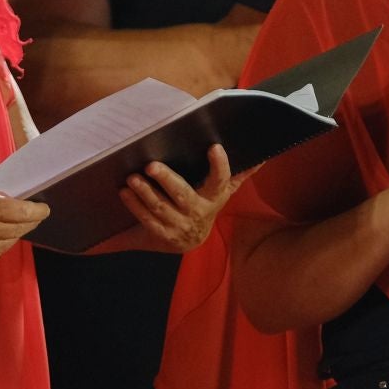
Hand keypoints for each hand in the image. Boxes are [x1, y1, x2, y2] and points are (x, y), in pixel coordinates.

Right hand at [0, 170, 49, 265]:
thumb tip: (20, 190)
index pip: (16, 213)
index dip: (35, 212)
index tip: (45, 209)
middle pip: (14, 231)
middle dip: (29, 223)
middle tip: (35, 216)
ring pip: (5, 245)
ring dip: (15, 235)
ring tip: (18, 225)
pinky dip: (0, 247)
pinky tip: (0, 236)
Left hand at [120, 144, 241, 251]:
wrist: (188, 242)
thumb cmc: (202, 206)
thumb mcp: (222, 192)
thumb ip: (239, 175)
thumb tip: (263, 157)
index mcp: (215, 197)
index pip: (221, 180)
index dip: (219, 165)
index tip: (213, 147)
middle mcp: (199, 212)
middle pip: (183, 194)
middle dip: (167, 179)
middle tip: (151, 165)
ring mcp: (180, 226)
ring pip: (161, 208)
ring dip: (145, 193)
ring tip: (132, 178)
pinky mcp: (163, 236)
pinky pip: (148, 220)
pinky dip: (135, 206)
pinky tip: (125, 192)